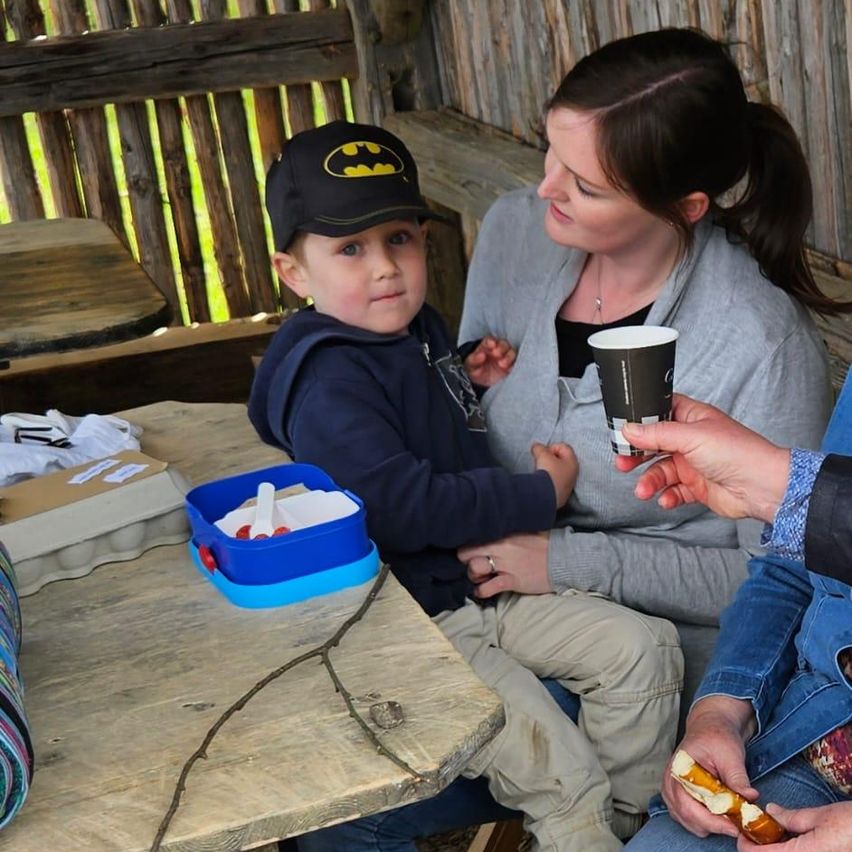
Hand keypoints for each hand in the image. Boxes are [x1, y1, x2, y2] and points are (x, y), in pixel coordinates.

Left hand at [458, 533, 551, 598]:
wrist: (564, 560)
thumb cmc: (545, 545)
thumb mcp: (526, 530)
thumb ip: (509, 530)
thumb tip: (496, 529)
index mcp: (503, 533)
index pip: (473, 536)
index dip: (468, 545)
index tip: (471, 551)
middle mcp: (501, 547)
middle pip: (466, 553)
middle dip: (465, 561)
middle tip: (472, 565)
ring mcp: (506, 564)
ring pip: (474, 569)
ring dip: (473, 576)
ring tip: (480, 578)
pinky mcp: (512, 580)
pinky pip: (489, 587)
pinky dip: (481, 591)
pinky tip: (482, 592)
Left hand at [463, 336, 516, 386]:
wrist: (480, 381)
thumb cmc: (474, 368)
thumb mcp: (470, 364)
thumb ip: (474, 359)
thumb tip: (481, 355)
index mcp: (486, 345)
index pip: (490, 340)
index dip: (490, 342)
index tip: (491, 346)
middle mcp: (498, 348)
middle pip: (503, 344)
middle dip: (501, 348)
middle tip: (496, 354)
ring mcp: (506, 356)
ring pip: (512, 352)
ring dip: (508, 357)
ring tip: (502, 364)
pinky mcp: (511, 365)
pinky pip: (515, 363)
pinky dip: (513, 365)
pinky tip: (509, 369)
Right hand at [531, 441, 577, 507]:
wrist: (545, 496)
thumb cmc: (548, 472)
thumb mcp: (542, 455)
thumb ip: (539, 448)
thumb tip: (536, 447)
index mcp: (573, 461)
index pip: (563, 446)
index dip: (551, 447)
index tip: (543, 454)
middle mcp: (574, 473)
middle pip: (561, 459)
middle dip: (549, 458)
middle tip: (540, 461)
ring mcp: (568, 485)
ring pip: (558, 471)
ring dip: (549, 469)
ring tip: (540, 472)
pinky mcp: (561, 494)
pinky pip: (555, 481)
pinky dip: (549, 479)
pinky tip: (542, 482)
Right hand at [614, 394, 790, 522]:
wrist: (763, 487)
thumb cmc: (737, 452)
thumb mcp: (690, 436)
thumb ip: (656, 434)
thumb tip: (628, 429)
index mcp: (692, 418)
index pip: (660, 412)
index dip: (641, 419)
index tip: (622, 429)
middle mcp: (691, 440)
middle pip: (654, 444)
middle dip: (637, 455)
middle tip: (622, 463)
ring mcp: (693, 464)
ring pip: (660, 470)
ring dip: (650, 480)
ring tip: (644, 490)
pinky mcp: (697, 487)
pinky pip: (674, 491)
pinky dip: (667, 496)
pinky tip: (666, 499)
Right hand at [662, 695, 758, 840]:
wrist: (710, 728)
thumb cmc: (717, 736)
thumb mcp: (730, 754)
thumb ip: (738, 778)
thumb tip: (750, 798)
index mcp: (678, 769)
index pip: (688, 806)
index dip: (712, 821)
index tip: (735, 827)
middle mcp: (670, 782)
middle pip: (688, 818)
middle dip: (714, 825)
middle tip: (737, 823)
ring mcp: (672, 791)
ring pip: (689, 822)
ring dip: (710, 825)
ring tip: (730, 816)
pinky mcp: (679, 797)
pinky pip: (690, 820)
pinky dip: (706, 822)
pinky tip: (721, 813)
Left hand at [736, 801, 851, 850]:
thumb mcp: (821, 816)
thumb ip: (793, 818)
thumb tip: (771, 813)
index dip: (747, 847)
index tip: (740, 834)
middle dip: (762, 849)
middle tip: (755, 832)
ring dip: (776, 851)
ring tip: (773, 834)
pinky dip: (790, 850)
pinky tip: (792, 840)